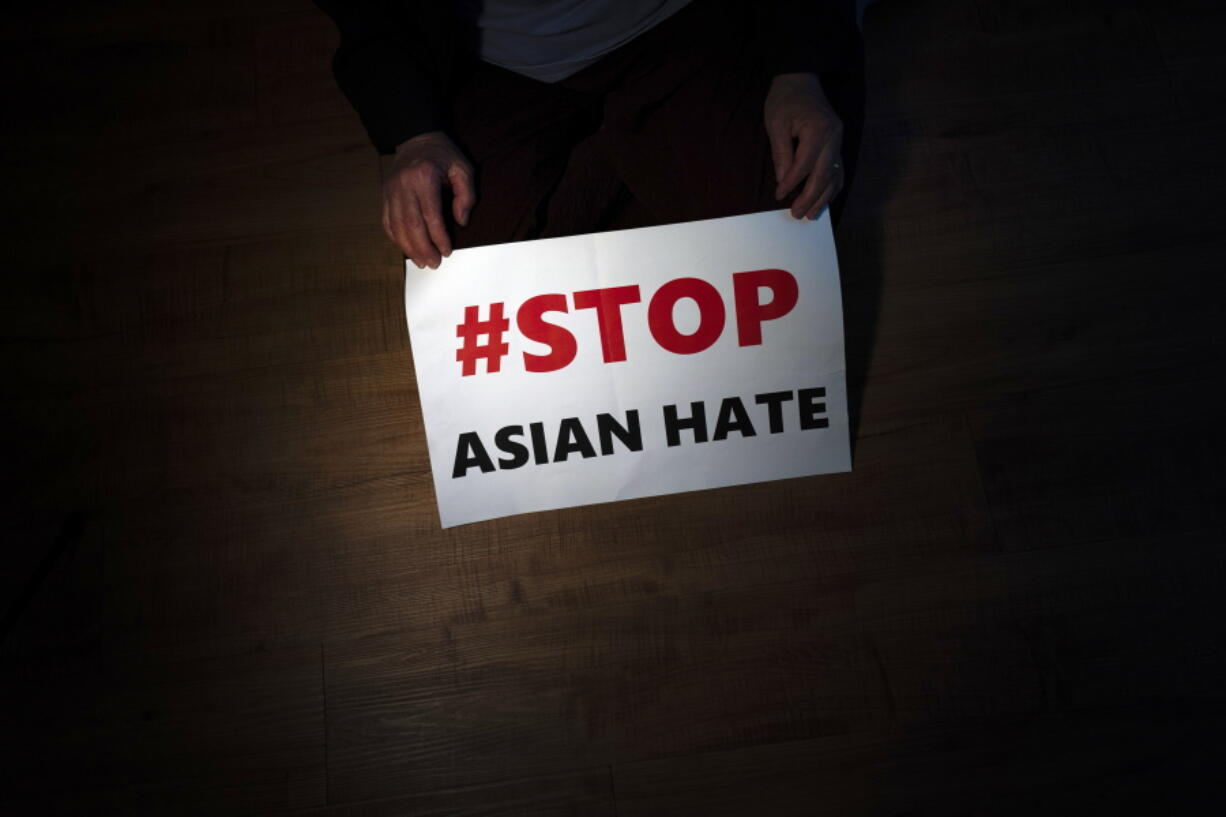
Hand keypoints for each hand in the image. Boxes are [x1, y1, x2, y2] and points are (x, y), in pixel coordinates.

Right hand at [382, 130, 475, 268]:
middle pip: (411, 225)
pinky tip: (407, 249)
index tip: (447, 251)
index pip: (431, 215)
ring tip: (422, 262)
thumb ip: (466, 195)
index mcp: (424, 178)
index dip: (439, 237)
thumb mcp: (462, 168)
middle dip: (423, 248)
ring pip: (396, 227)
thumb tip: (461, 221)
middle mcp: (403, 186)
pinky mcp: (385, 196)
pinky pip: (387, 222)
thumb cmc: (442, 155)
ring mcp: (391, 191)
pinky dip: (396, 239)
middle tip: (434, 264)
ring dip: (409, 248)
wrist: (415, 137)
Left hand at [764, 72, 843, 219]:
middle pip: (824, 174)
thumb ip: (781, 153)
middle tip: (797, 214)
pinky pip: (838, 170)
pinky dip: (832, 187)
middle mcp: (834, 137)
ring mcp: (839, 141)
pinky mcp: (838, 144)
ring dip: (824, 197)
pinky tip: (823, 200)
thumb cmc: (785, 100)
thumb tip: (783, 181)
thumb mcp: (776, 124)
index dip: (792, 183)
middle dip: (810, 197)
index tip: (779, 196)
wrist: (801, 80)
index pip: (805, 165)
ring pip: (835, 176)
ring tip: (811, 214)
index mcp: (818, 130)